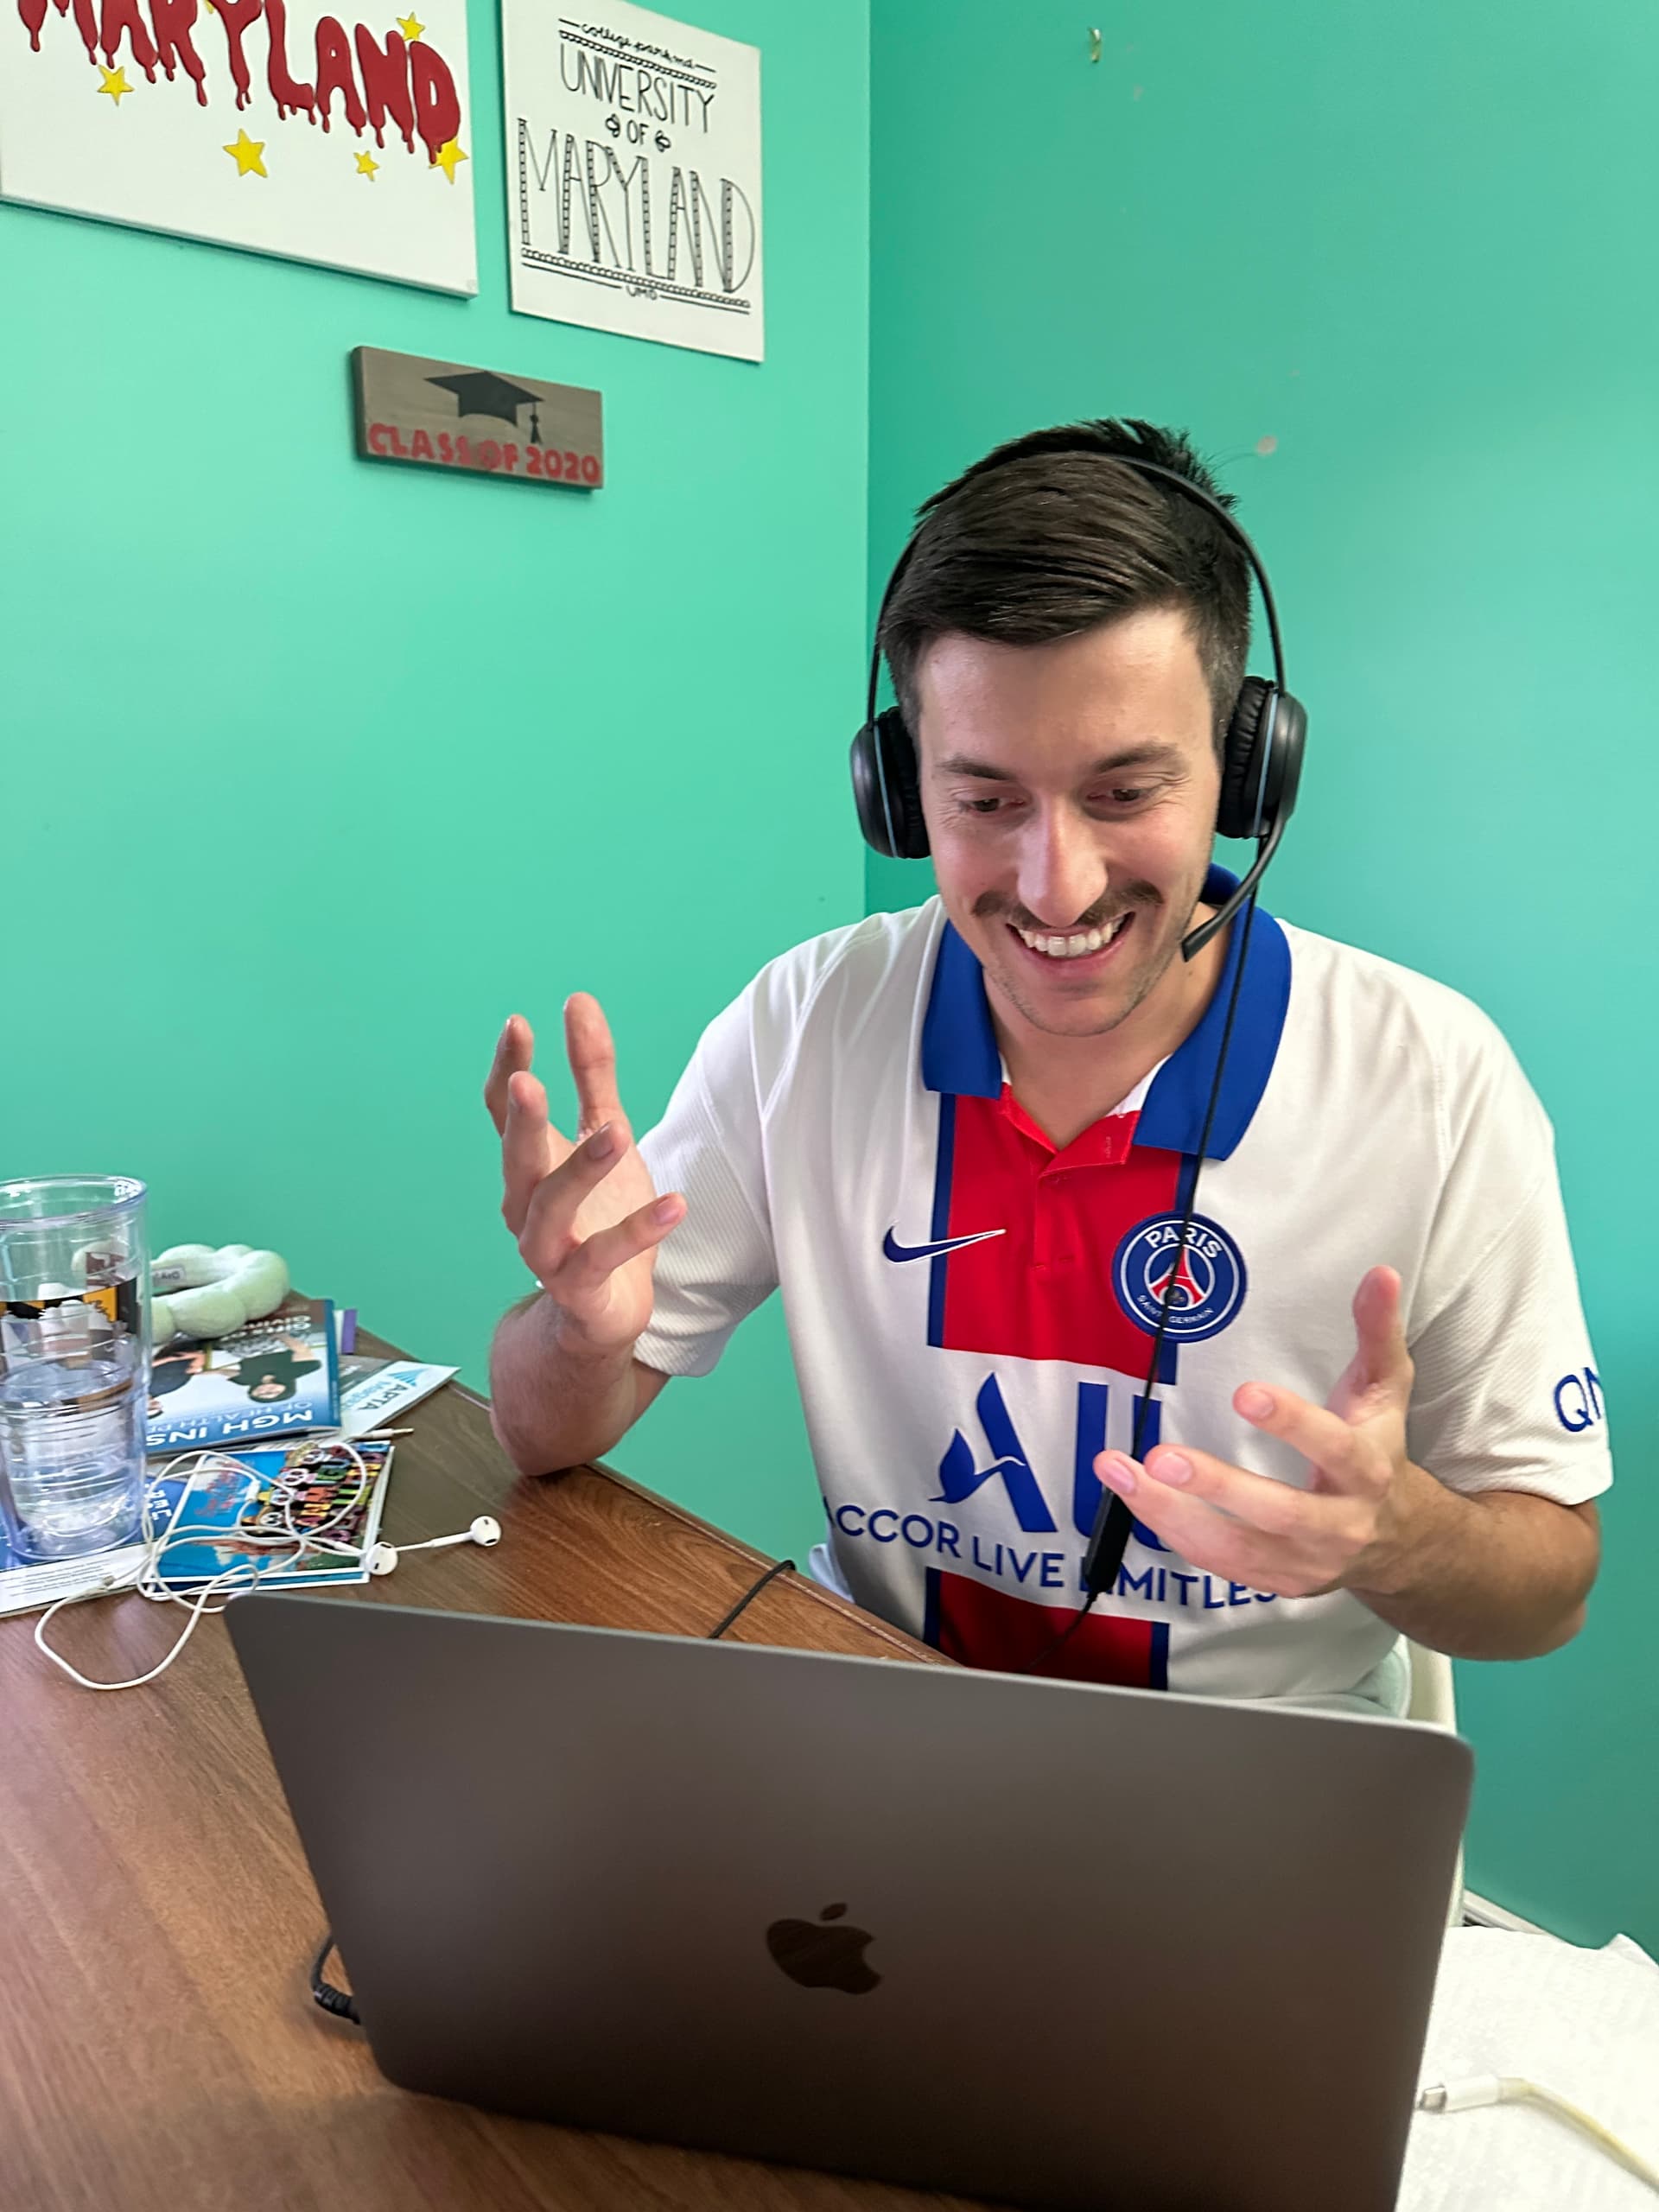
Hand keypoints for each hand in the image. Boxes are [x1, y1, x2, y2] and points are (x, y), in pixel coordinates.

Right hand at [483, 996, 684, 1358]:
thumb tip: (578, 1001)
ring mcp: (548, 1251)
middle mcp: (525, 1207)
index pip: (503, 1113)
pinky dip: (638, 1231)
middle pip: (516, 1160)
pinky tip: (673, 1204)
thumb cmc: (600, 1217)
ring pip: (551, 1209)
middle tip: (530, 1080)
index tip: (519, 1024)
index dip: (506, 1069)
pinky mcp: (581, 1288)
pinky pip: (605, 1257)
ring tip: (617, 1134)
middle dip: (522, 1122)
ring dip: (581, 1171)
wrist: (600, 1314)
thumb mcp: (604, 1135)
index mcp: (528, 1166)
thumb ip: (592, 1074)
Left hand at [1094, 1266, 1418, 1598]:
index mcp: (1368, 1471)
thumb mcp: (1385, 1389)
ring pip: (1235, 1548)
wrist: (1401, 1541)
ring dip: (1171, 1514)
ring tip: (1119, 1472)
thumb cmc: (1380, 1448)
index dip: (1292, 1423)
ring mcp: (1305, 1562)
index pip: (1335, 1448)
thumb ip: (1378, 1331)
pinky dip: (1171, 1532)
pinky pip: (1217, 1564)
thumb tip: (1379, 1272)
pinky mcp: (1275, 1582)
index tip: (1243, 1393)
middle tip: (1162, 1455)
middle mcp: (1340, 1525)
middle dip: (1219, 1486)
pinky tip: (1132, 1496)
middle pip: (1280, 1512)